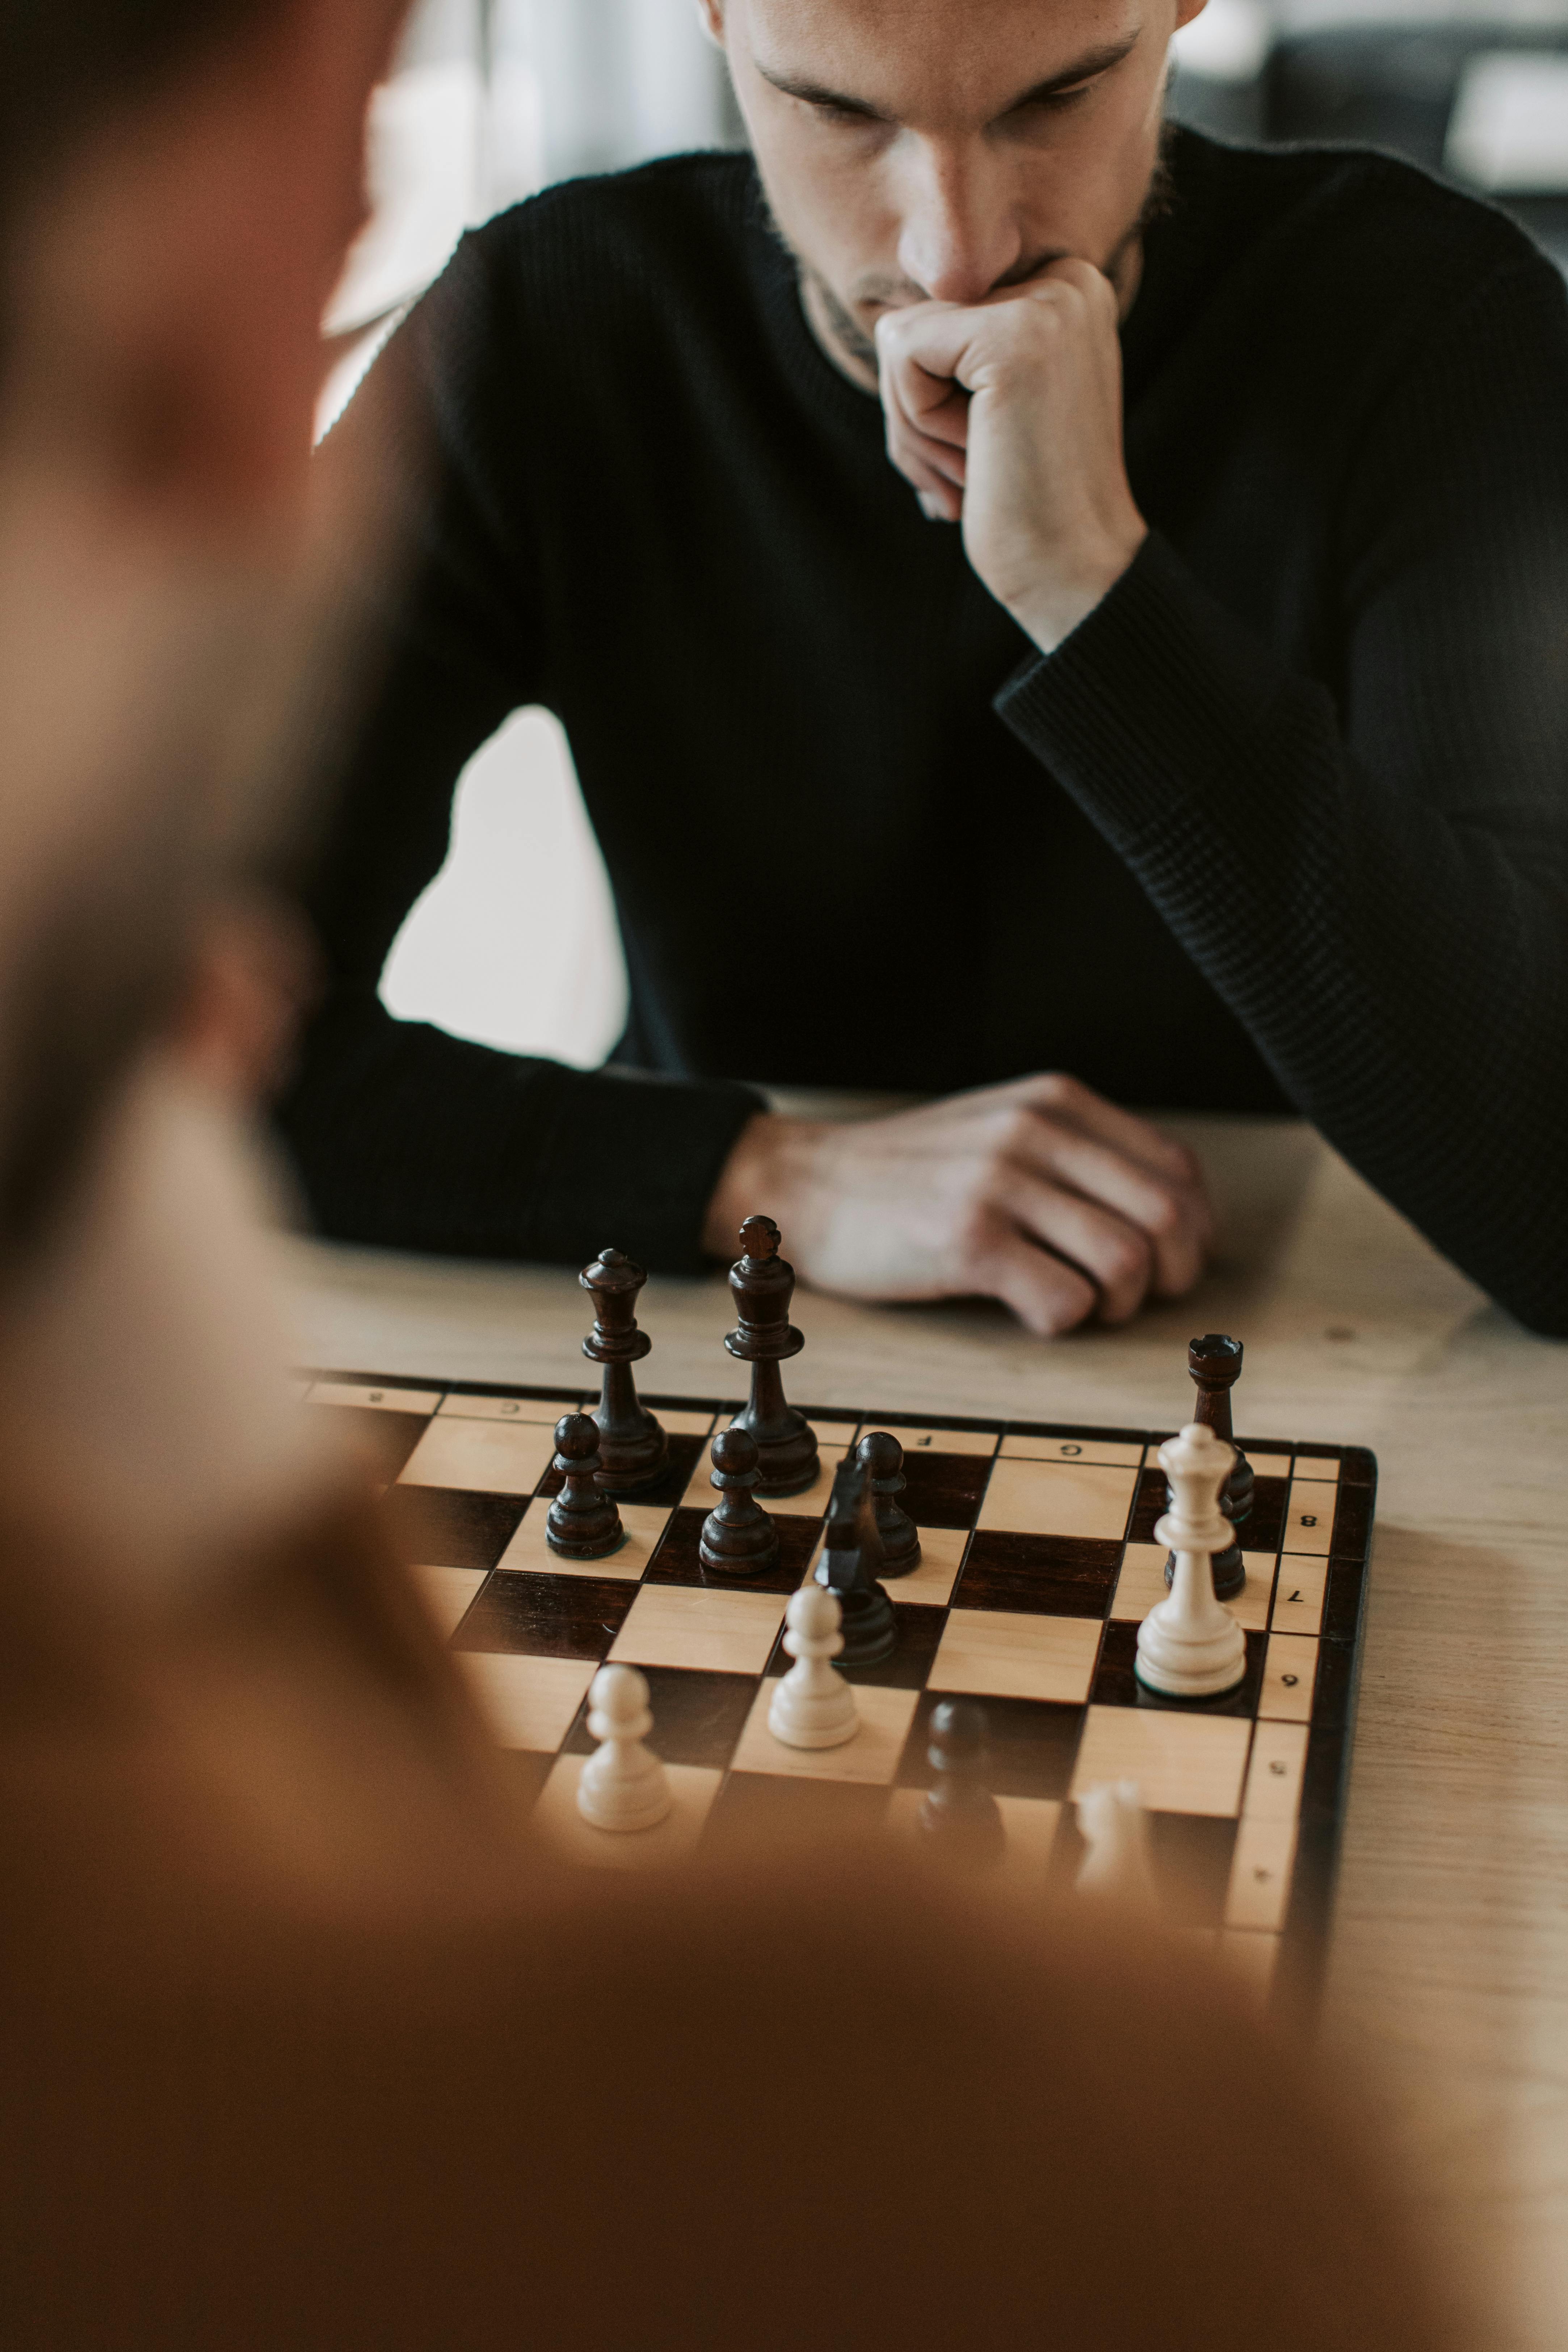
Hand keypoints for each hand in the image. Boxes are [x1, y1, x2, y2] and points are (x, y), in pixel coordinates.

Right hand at [703, 1076, 1212, 1336]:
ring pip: (1125, 1262)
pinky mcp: (967, 1240)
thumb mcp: (1003, 1130)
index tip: (1166, 1264)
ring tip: (1080, 1304)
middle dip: (1169, 1276)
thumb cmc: (911, 1175)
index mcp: (1056, 1102)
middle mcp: (1035, 1132)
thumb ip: (1077, 1154)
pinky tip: (1028, 1310)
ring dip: (1117, 1304)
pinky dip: (1061, 1322)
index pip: (1178, 1170)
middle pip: (1167, 1217)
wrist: (808, 1185)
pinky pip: (1063, 1302)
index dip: (1193, 1231)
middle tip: (1131, 1297)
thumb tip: (1167, 1218)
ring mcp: (1000, 1183)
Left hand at [875, 261, 1146, 652]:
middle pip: (915, 324)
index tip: (981, 452)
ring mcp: (1048, 301)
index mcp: (1067, 293)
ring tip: (977, 469)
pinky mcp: (1015, 333)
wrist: (1074, 571)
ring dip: (915, 428)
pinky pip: (901, 354)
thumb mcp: (990, 408)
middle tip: (973, 472)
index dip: (931, 397)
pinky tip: (977, 459)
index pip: (938, 315)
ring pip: (899, 340)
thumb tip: (889, 323)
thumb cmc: (1024, 505)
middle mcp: (1067, 281)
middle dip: (915, 416)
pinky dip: (917, 425)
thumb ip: (955, 354)